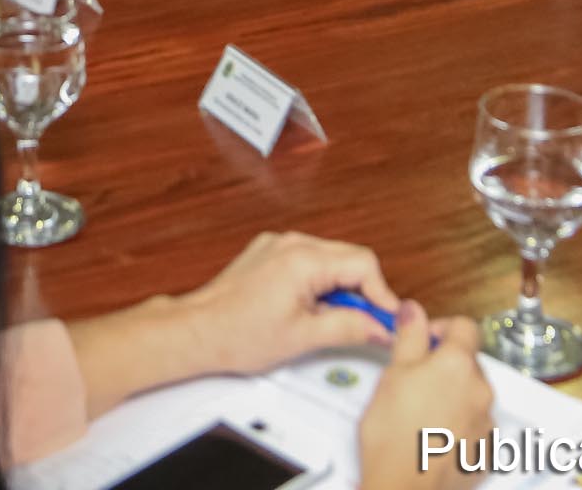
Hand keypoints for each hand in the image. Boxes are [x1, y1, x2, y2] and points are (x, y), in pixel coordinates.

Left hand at [170, 232, 403, 373]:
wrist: (196, 330)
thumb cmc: (236, 334)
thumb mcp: (303, 338)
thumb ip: (349, 328)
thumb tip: (379, 327)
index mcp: (303, 259)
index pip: (364, 264)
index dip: (382, 294)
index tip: (386, 319)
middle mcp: (291, 243)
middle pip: (349, 257)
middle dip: (363, 291)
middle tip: (368, 323)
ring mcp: (277, 245)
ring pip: (329, 259)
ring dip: (341, 287)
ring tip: (333, 320)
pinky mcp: (267, 253)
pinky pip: (308, 260)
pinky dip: (319, 281)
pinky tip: (310, 308)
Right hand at [357, 305, 491, 489]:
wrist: (403, 487)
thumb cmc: (393, 436)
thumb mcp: (392, 374)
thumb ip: (409, 336)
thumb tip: (413, 311)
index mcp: (458, 364)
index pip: (465, 327)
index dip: (441, 327)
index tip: (424, 338)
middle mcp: (480, 390)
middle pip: (468, 362)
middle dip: (444, 364)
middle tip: (413, 378)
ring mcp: (486, 423)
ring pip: (471, 395)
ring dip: (452, 395)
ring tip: (420, 411)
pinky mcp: (485, 451)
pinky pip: (474, 426)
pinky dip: (458, 425)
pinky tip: (433, 434)